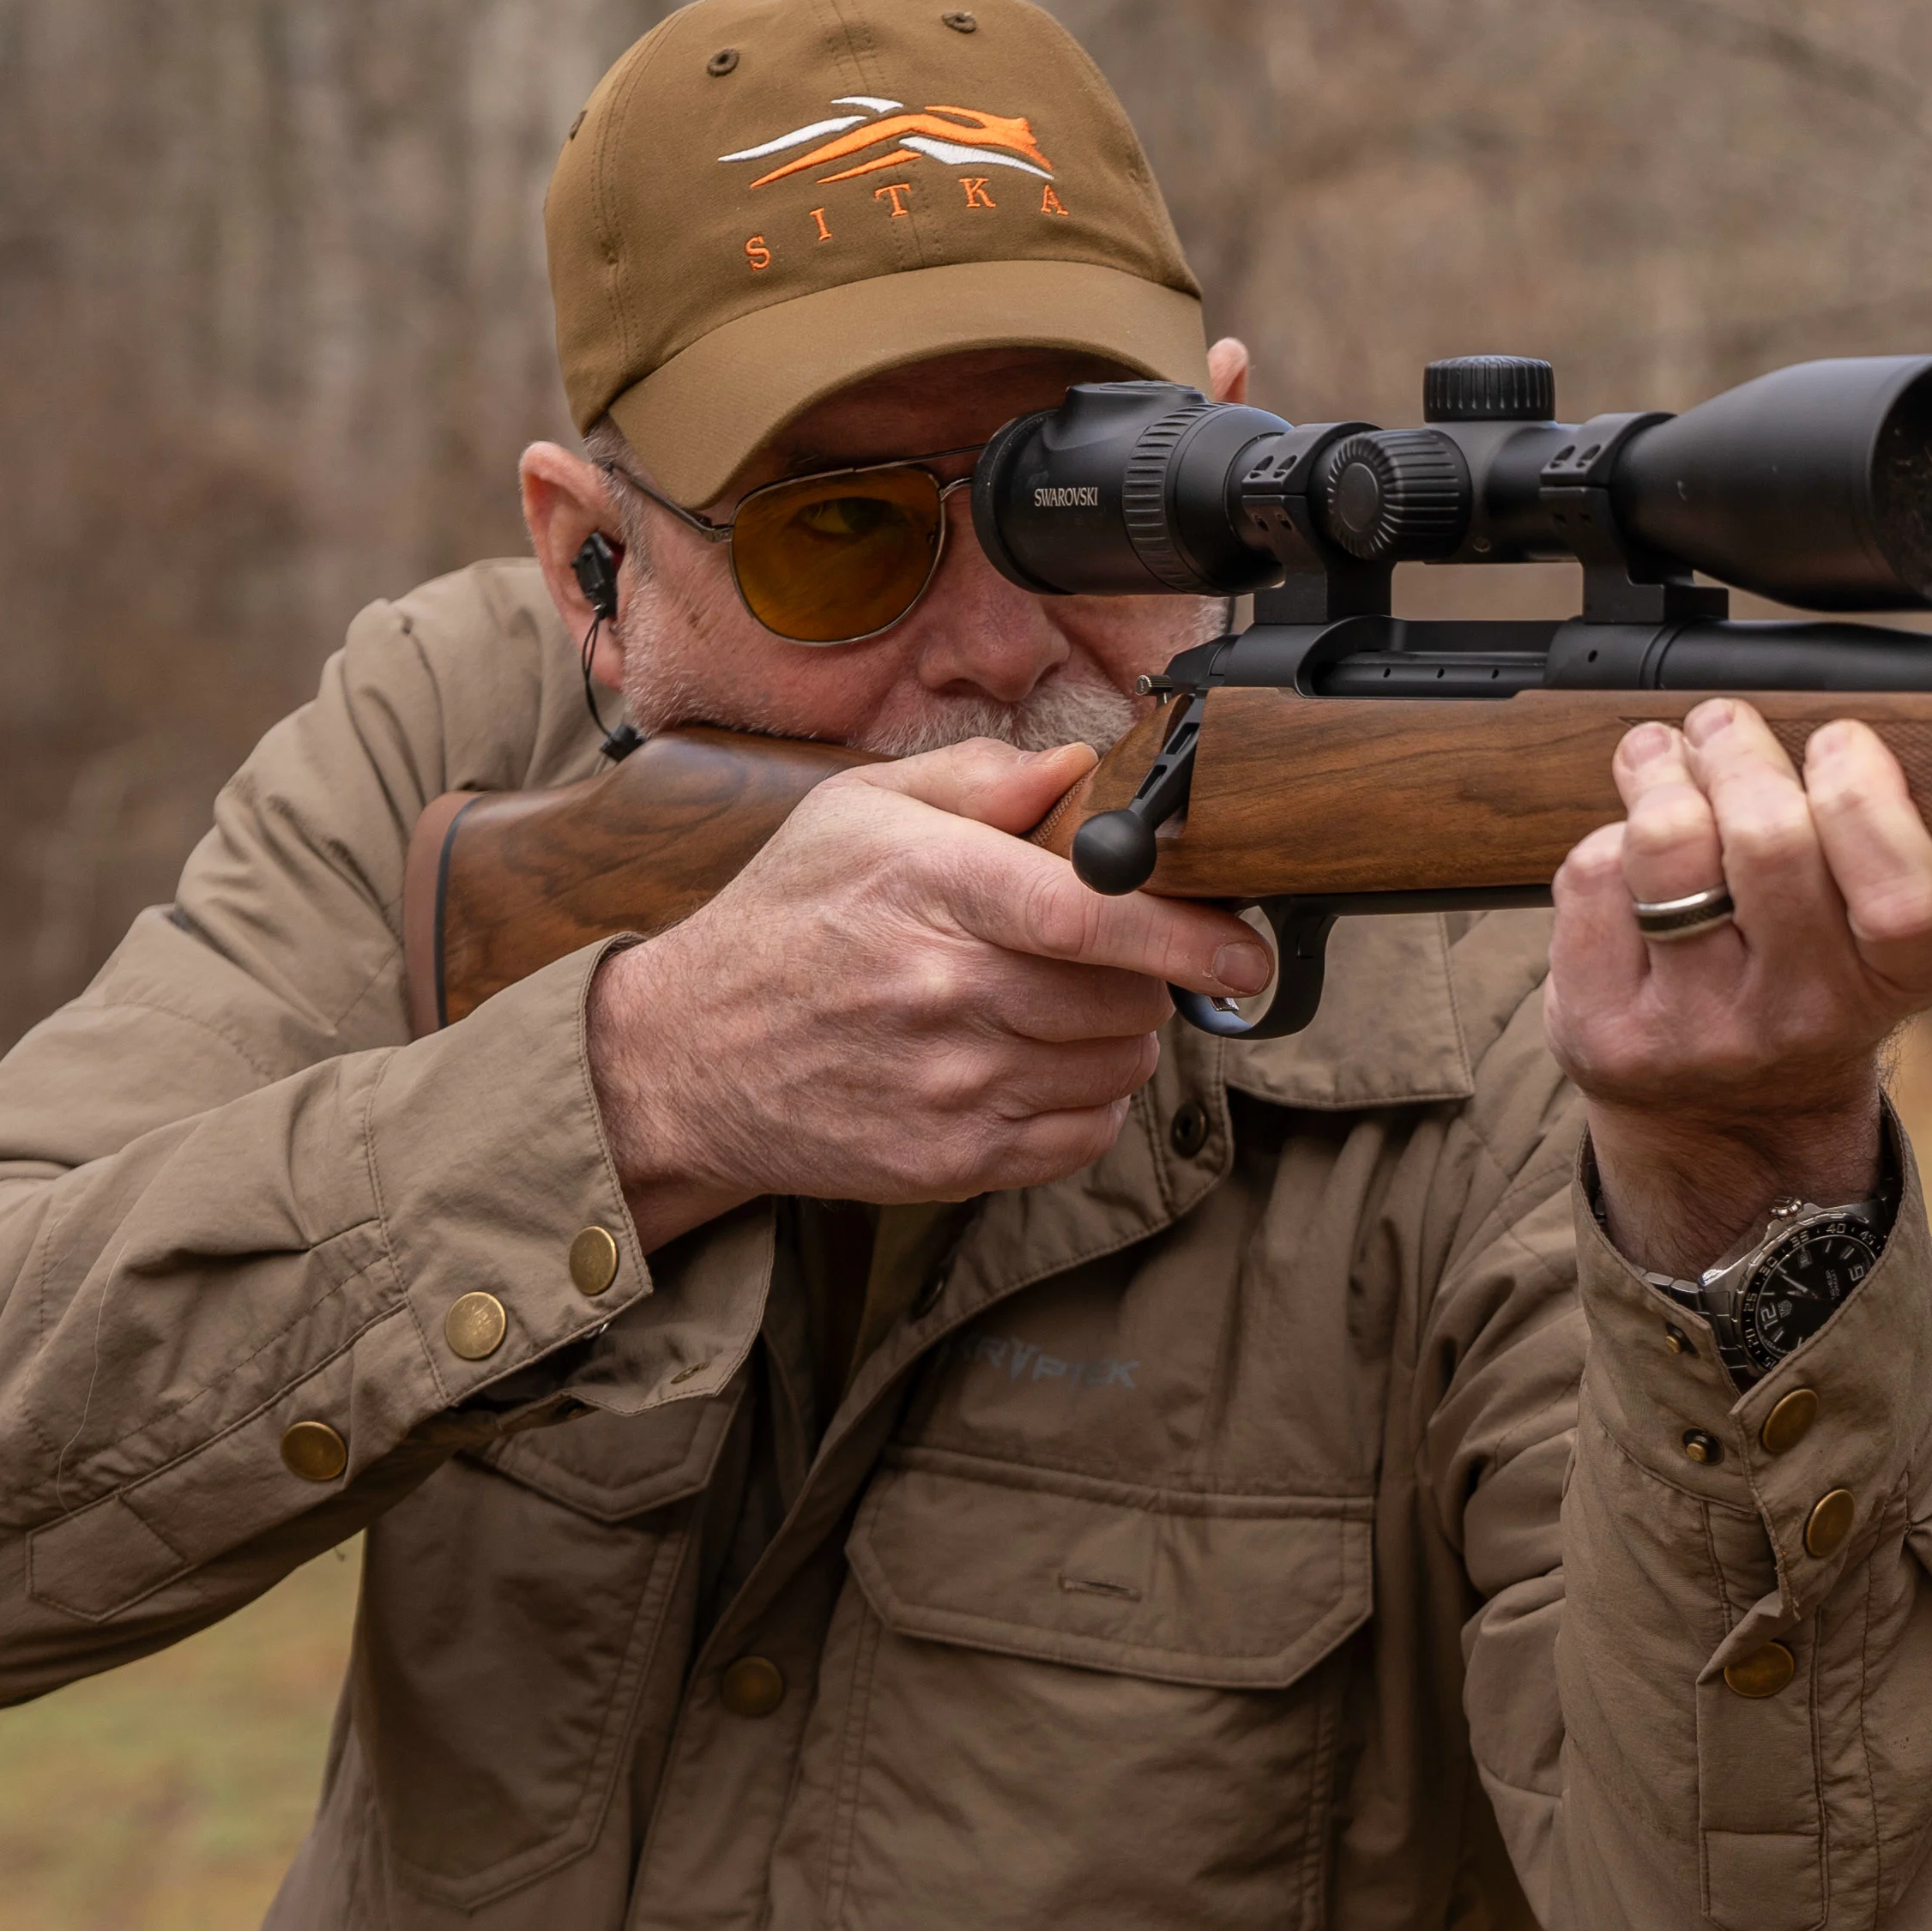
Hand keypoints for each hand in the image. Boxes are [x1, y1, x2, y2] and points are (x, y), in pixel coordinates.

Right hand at [587, 741, 1274, 1244]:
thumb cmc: (787, 922)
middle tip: (1103, 957)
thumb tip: (1085, 769)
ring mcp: (951, 1087)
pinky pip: (1084, 1134)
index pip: (1088, 915)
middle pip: (1124, 995)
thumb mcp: (856, 813)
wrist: (688, 1058)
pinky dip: (1086, 1101)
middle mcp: (943, 993)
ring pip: (1118, 1066)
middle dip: (1145, 975)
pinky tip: (1032, 1064)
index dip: (1185, 932)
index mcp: (927, 890)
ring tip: (1052, 1007)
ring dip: (1115, 1037)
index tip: (1243, 947)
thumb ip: (980, 780)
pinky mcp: (953, 1161)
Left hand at [1550, 703, 1931, 1272]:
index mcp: (1902, 982)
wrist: (1735, 1120)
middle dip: (1741, 751)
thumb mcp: (1918, 933)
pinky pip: (1593, 880)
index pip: (1903, 892)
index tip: (1837, 744)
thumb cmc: (1831, 979)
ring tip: (1664, 758)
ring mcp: (1699, 1032)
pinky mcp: (1608, 1033)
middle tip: (1726, 727)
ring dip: (1660, 773)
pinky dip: (1607, 837)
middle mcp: (1802, 1019)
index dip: (1865, 795)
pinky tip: (1630, 850)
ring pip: (1667, 845)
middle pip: (1770, 840)